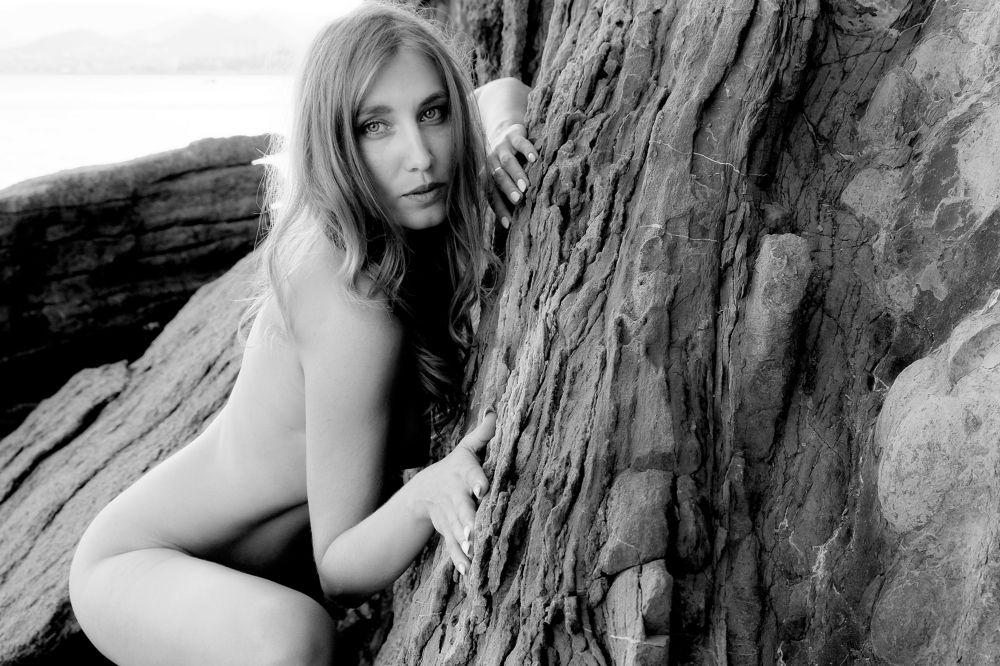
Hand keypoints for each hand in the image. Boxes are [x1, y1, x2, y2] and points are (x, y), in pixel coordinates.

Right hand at [408, 410, 494, 575]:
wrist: (424, 493)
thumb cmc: (455, 469)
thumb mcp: (465, 450)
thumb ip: (481, 434)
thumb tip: (493, 410)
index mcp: (463, 473)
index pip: (471, 475)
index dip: (476, 481)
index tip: (483, 488)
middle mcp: (454, 496)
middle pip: (462, 507)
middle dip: (468, 519)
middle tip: (475, 530)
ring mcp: (449, 517)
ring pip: (457, 530)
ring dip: (465, 543)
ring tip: (475, 554)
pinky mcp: (447, 533)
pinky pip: (453, 548)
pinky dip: (460, 561)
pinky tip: (469, 573)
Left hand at [488, 122, 537, 228]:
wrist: (505, 131)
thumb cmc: (506, 164)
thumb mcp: (502, 179)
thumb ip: (504, 196)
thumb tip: (511, 226)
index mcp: (487, 175)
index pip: (492, 194)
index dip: (499, 209)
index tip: (510, 223)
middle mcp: (491, 161)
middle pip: (498, 177)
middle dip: (508, 189)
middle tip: (518, 200)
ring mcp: (501, 147)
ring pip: (507, 161)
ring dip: (516, 174)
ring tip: (526, 185)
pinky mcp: (513, 135)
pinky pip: (520, 143)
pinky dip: (527, 150)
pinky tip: (535, 159)